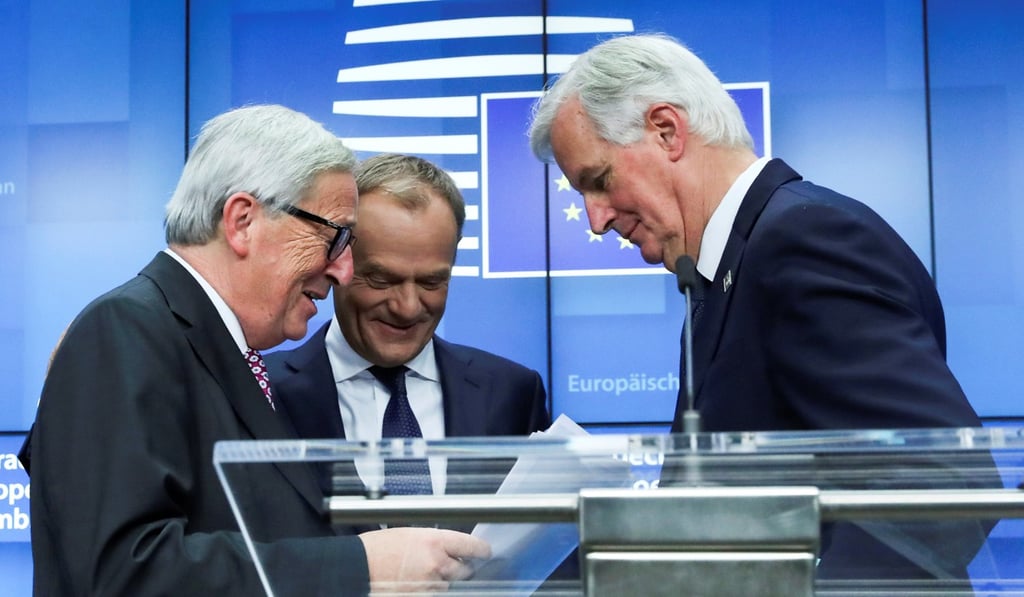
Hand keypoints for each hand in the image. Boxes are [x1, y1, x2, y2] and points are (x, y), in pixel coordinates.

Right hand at [359, 527, 491, 592]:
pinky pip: (437, 593)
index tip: (485, 552)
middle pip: (466, 570)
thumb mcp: (411, 534)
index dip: (481, 550)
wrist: (358, 566)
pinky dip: (432, 590)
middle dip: (462, 568)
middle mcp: (437, 563)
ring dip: (444, 581)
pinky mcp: (423, 596)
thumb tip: (452, 549)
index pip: (472, 546)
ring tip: (423, 574)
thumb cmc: (378, 548)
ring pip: (450, 585)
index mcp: (435, 541)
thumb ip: (435, 542)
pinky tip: (418, 583)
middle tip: (451, 565)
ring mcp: (431, 584)